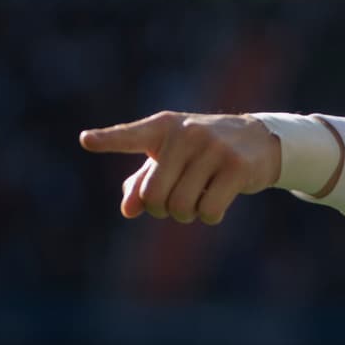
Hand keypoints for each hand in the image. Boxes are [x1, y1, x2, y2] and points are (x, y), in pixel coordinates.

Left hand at [79, 112, 281, 224]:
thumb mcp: (172, 159)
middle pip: (155, 195)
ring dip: (186, 215)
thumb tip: (128, 210)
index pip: (131, 136)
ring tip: (198, 201)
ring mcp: (214, 149)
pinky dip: (210, 217)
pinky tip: (217, 205)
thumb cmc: (203, 152)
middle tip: (175, 203)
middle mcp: (187, 134)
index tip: (85, 140)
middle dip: (162, 209)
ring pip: (182, 205)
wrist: (258, 140)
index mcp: (164, 128)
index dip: (108, 140)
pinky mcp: (237, 167)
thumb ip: (143, 182)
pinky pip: (209, 210)